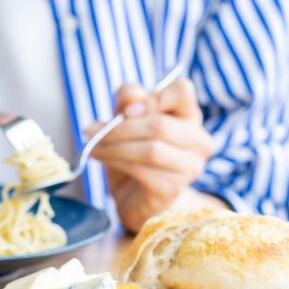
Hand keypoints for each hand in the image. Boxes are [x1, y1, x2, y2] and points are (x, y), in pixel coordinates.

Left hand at [87, 79, 219, 232]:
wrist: (134, 196)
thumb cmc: (132, 150)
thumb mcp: (126, 119)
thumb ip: (128, 101)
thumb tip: (131, 100)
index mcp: (188, 115)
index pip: (182, 91)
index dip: (154, 97)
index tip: (125, 111)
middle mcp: (198, 140)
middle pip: (160, 124)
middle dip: (120, 128)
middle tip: (90, 130)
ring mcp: (189, 166)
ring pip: (150, 149)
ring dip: (113, 146)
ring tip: (92, 145)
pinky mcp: (173, 188)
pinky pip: (142, 170)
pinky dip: (115, 161)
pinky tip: (99, 157)